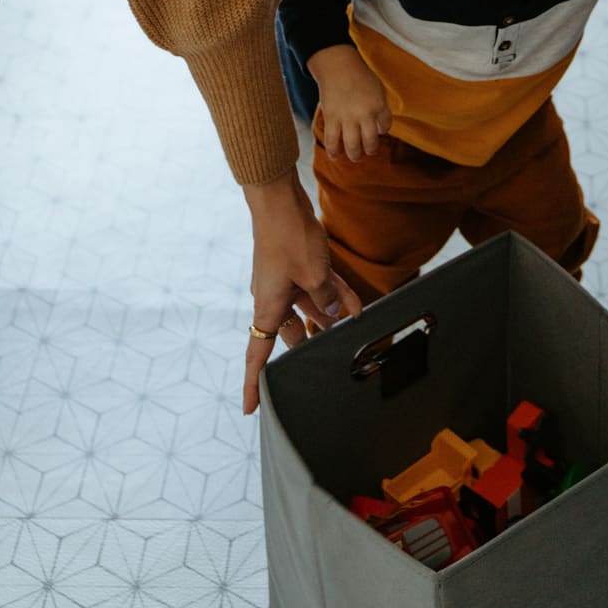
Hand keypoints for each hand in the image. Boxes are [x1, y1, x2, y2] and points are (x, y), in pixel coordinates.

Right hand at [241, 167, 361, 412]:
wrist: (279, 198)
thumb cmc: (288, 236)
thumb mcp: (315, 274)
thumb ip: (326, 300)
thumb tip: (331, 316)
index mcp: (267, 308)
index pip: (256, 355)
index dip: (253, 384)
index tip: (250, 409)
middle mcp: (273, 298)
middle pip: (288, 333)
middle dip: (306, 348)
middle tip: (320, 369)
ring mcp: (285, 282)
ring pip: (308, 310)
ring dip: (329, 319)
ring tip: (350, 333)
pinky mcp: (297, 266)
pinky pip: (318, 289)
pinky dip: (335, 297)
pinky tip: (358, 308)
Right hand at [313, 45, 392, 161]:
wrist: (337, 66)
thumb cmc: (359, 76)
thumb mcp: (377, 88)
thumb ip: (380, 107)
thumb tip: (380, 128)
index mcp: (379, 105)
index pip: (386, 126)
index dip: (383, 130)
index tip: (379, 130)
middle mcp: (364, 114)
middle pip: (371, 142)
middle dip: (371, 150)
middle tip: (369, 150)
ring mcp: (347, 117)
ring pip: (352, 146)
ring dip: (355, 155)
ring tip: (355, 156)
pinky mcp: (331, 118)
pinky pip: (332, 140)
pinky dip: (333, 151)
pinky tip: (335, 155)